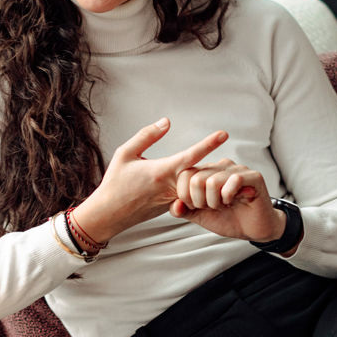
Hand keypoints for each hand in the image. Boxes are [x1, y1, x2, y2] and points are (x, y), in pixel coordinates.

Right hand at [71, 118, 227, 243]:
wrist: (108, 215)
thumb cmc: (114, 183)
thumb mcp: (125, 153)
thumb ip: (147, 136)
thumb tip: (167, 122)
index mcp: (160, 171)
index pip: (190, 156)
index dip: (208, 144)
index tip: (224, 134)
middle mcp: (170, 187)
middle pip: (201, 172)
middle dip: (214, 162)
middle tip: (228, 153)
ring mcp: (172, 199)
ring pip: (196, 185)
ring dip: (207, 176)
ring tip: (221, 165)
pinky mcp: (171, 207)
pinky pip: (189, 195)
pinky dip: (197, 187)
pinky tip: (203, 182)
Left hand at [170, 159, 286, 243]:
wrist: (254, 230)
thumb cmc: (229, 219)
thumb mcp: (201, 216)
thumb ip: (184, 210)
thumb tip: (174, 205)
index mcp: (206, 172)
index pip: (184, 175)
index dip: (186, 196)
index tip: (198, 207)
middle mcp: (220, 167)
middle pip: (196, 179)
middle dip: (201, 202)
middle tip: (213, 207)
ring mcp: (237, 169)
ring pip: (212, 181)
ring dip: (216, 201)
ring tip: (225, 205)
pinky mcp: (252, 176)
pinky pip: (234, 181)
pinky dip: (230, 197)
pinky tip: (235, 202)